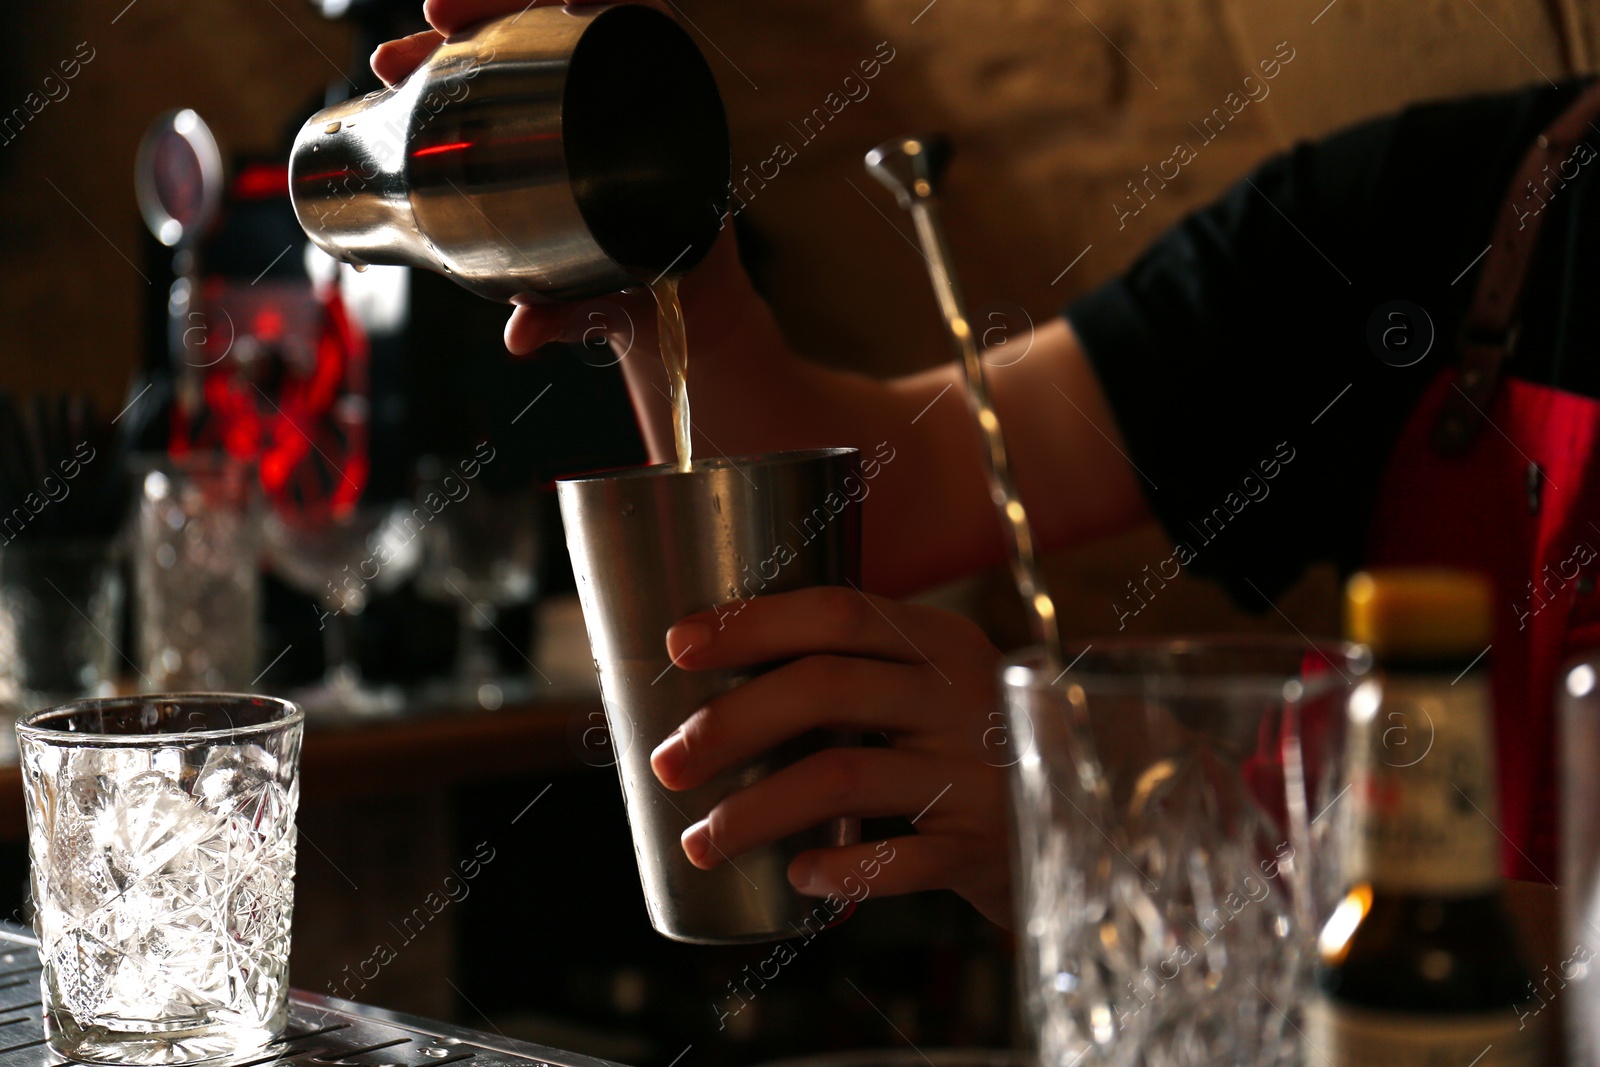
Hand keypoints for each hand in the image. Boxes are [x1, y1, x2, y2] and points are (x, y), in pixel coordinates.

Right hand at [370, 0, 702, 357]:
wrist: (683, 300)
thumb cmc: (675, 285)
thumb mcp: (635, 297)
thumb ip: (582, 312)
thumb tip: (519, 335)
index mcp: (674, 117)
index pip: (639, 16)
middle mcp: (631, 96)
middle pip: (559, 15)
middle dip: (489, 8)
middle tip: (431, 25)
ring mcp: (585, 101)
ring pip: (519, 41)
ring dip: (454, 38)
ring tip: (396, 61)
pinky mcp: (551, 120)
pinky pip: (503, 76)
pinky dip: (453, 70)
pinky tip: (407, 75)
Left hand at [650, 587, 1013, 927]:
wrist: (1090, 821)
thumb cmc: (969, 750)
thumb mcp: (932, 688)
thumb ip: (854, 673)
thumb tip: (709, 681)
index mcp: (939, 642)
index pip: (837, 610)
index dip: (751, 623)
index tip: (678, 645)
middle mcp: (961, 696)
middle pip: (826, 688)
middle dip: (729, 722)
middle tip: (668, 762)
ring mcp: (976, 774)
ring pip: (843, 777)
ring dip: (754, 809)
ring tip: (701, 837)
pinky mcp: (985, 849)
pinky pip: (901, 861)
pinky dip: (840, 871)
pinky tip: (797, 876)